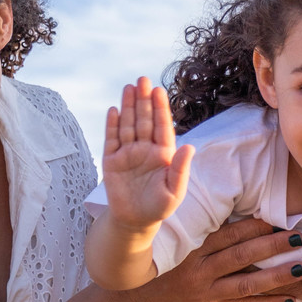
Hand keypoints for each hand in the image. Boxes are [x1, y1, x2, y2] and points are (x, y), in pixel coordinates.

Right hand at [103, 77, 193, 230]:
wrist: (135, 222)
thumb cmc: (159, 207)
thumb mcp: (174, 192)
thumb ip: (181, 169)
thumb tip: (190, 146)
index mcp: (163, 154)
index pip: (162, 126)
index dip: (160, 108)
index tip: (159, 90)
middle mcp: (145, 149)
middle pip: (144, 120)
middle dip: (144, 100)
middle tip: (143, 79)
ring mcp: (128, 153)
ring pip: (128, 125)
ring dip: (128, 107)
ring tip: (128, 88)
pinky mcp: (112, 161)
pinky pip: (112, 139)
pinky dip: (112, 125)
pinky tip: (114, 110)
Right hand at [130, 217, 301, 301]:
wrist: (140, 299)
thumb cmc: (167, 266)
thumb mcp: (182, 246)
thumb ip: (209, 235)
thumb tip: (244, 216)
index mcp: (194, 249)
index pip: (227, 235)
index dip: (252, 227)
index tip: (276, 219)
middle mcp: (201, 271)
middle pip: (241, 256)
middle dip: (272, 246)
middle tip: (298, 238)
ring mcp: (207, 294)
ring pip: (246, 284)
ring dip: (276, 276)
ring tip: (301, 268)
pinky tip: (291, 300)